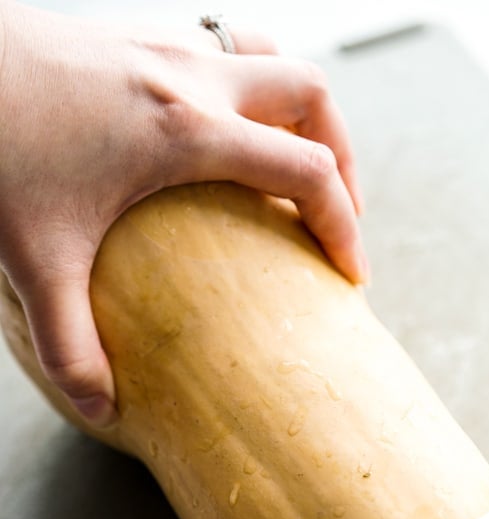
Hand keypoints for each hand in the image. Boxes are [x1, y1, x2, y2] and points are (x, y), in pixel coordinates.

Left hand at [0, 1, 365, 427]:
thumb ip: (69, 342)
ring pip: (270, 56)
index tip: (351, 271)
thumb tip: (100, 405)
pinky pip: (224, 49)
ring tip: (293, 164)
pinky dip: (248, 89)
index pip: (306, 171)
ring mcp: (164, 46)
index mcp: (184, 132)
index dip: (343, 225)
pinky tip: (220, 134)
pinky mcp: (137, 38)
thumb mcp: (33, 258)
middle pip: (311, 94)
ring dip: (298, 109)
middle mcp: (190, 77)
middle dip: (341, 154)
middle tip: (337, 212)